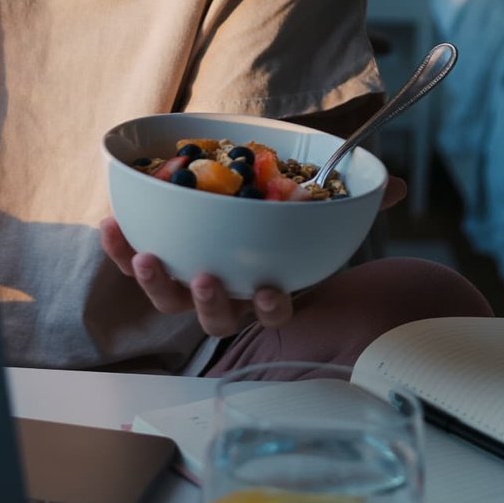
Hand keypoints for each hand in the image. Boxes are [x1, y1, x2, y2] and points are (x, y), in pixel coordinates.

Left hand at [97, 174, 407, 338]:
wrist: (234, 186)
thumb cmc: (278, 198)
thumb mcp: (315, 192)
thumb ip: (350, 192)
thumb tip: (393, 186)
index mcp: (267, 285)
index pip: (274, 309)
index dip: (272, 306)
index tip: (271, 290)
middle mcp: (227, 293)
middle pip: (216, 316)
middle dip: (211, 303)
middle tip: (209, 279)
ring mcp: (187, 280)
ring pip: (171, 299)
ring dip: (157, 283)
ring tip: (147, 258)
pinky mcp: (154, 255)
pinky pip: (132, 259)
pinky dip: (118, 247)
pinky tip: (110, 224)